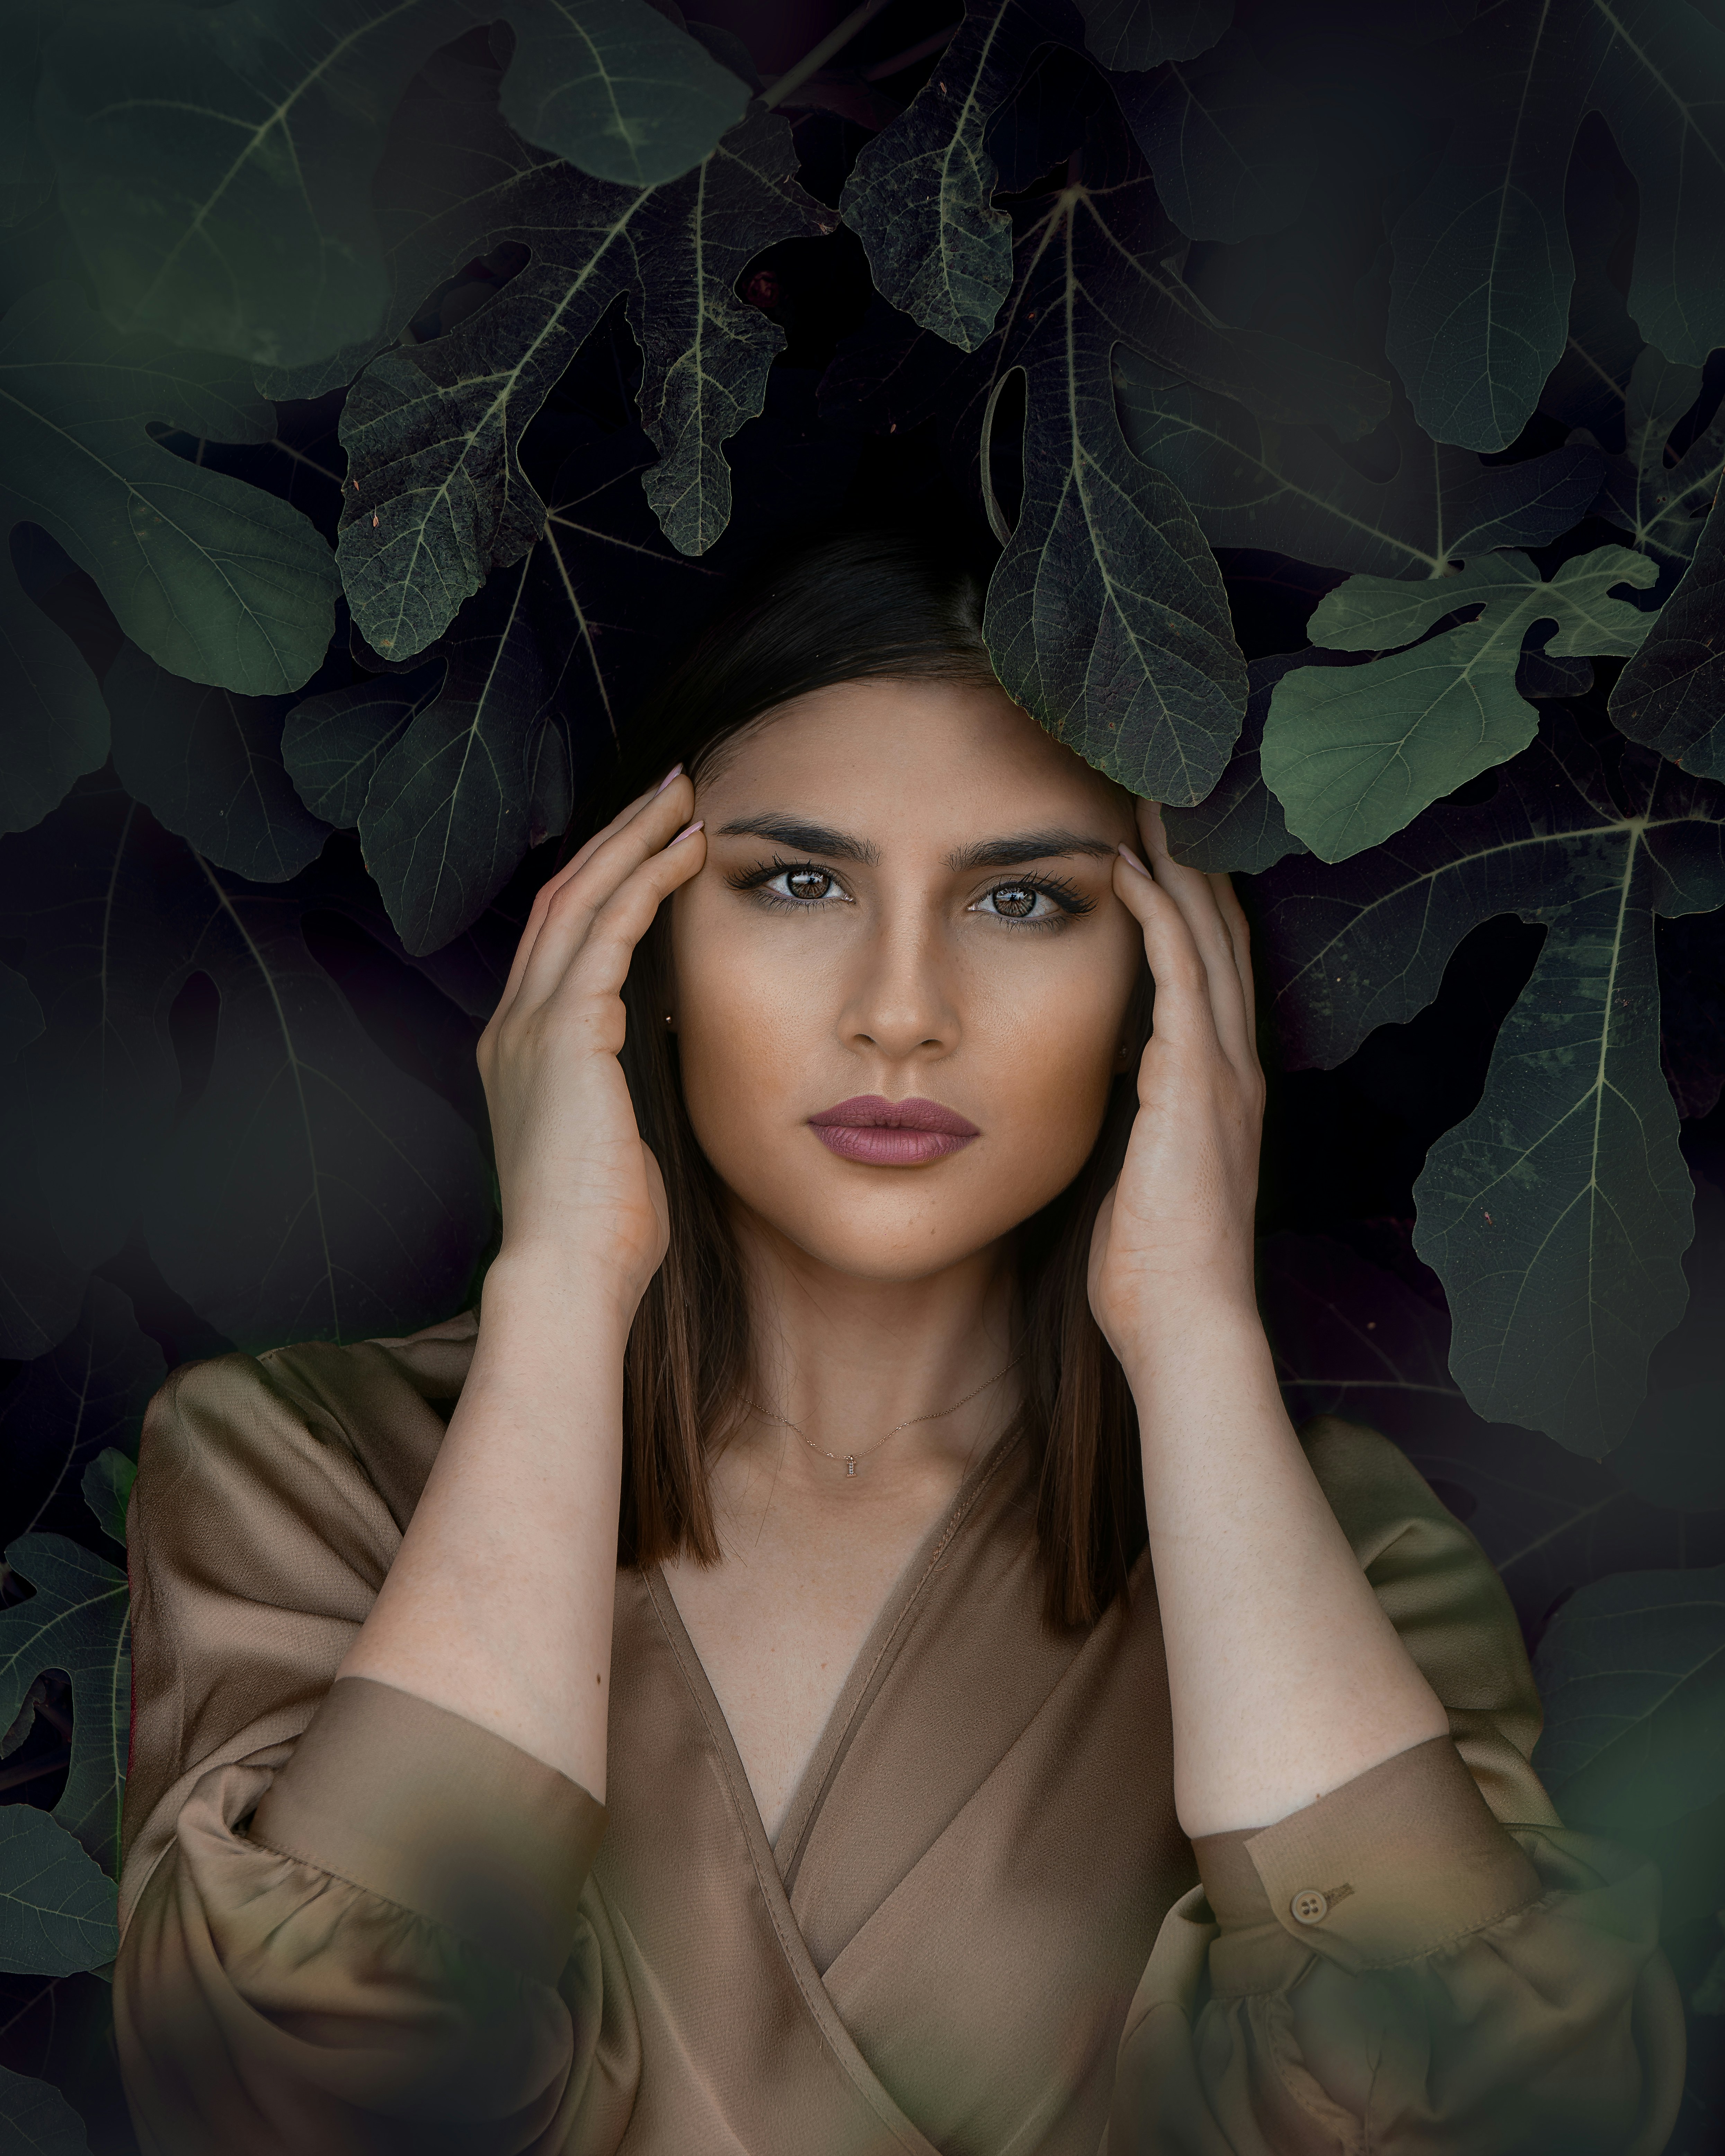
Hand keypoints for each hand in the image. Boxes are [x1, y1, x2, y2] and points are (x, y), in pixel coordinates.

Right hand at [476, 773, 704, 1313]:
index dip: (601, 878)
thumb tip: (671, 1051)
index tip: (650, 840)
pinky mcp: (565, 1034)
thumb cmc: (603, 1229)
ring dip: (633, 841)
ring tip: (683, 798)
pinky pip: (608, 933)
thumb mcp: (614, 1138)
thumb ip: (625, 1087)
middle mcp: (511, 1025)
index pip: (556, 936)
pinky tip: (687, 854)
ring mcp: (529, 1026)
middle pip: (560, 897)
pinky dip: (647, 885)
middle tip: (669, 788)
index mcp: (519, 1051)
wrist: (569, 1275)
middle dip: (615, 836)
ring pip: (580, 899)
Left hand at [1088, 800, 1265, 1365]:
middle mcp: (1233, 1067)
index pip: (1218, 973)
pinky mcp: (1192, 1080)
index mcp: (1223, 1090)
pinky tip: (1125, 869)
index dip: (1197, 906)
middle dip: (1195, 864)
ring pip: (1208, 937)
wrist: (1186, 1322)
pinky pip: (1178, 972)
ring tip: (1146, 806)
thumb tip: (1105, 1095)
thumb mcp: (1142, 1179)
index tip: (1164, 852)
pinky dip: (1156, 914)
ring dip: (1176, 867)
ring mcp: (1221, 1070)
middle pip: (1224, 936)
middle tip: (1163, 799)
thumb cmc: (1153, 1270)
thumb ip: (1137, 1129)